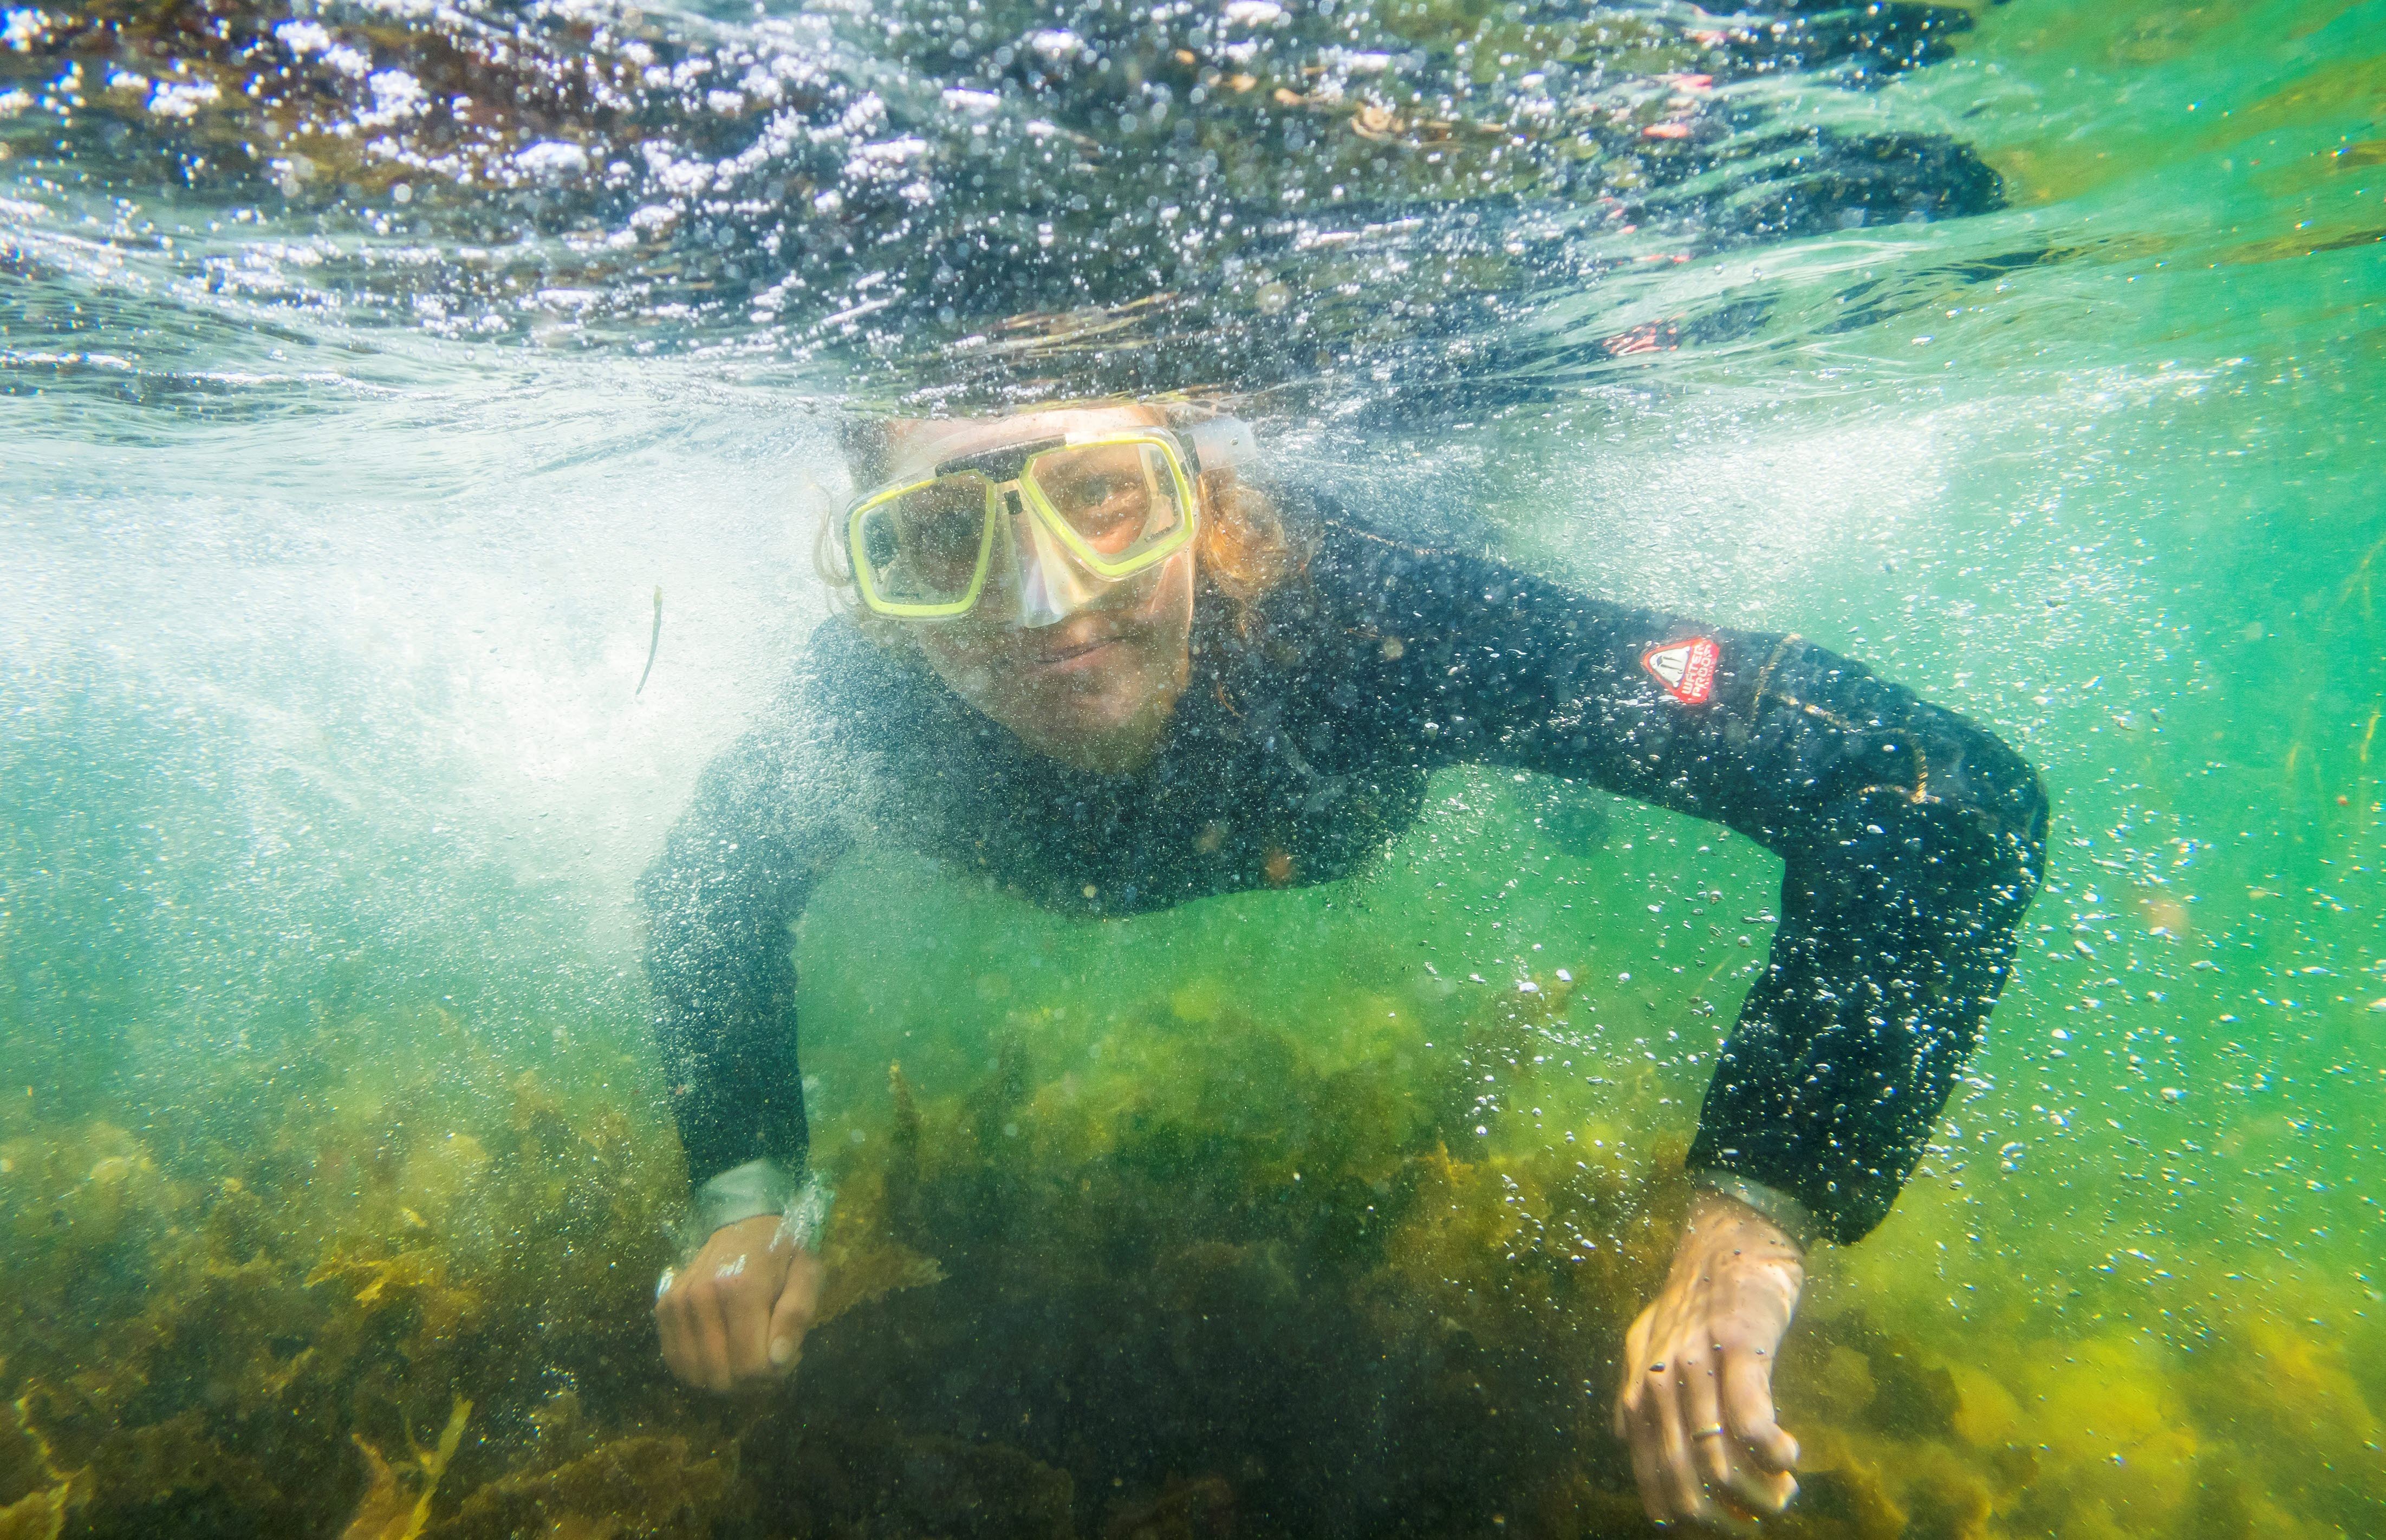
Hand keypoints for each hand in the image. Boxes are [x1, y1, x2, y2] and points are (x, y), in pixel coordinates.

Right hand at [656, 1212, 822, 1392]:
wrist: (745, 1223)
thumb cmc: (783, 1253)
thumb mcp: (808, 1274)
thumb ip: (797, 1314)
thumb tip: (778, 1358)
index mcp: (741, 1288)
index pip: (751, 1367)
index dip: (775, 1373)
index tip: (790, 1354)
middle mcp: (701, 1297)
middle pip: (722, 1378)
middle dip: (752, 1382)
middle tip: (771, 1358)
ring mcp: (677, 1303)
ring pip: (695, 1376)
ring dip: (726, 1379)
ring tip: (748, 1354)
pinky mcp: (663, 1308)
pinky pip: (675, 1362)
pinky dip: (700, 1370)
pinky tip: (723, 1351)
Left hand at [1612, 1191, 1804, 1528]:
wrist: (1730, 1234)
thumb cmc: (1697, 1295)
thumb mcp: (1648, 1338)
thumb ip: (1636, 1387)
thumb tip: (1623, 1434)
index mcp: (1639, 1392)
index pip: (1656, 1485)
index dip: (1696, 1520)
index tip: (1732, 1521)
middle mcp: (1659, 1383)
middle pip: (1688, 1488)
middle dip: (1732, 1519)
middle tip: (1766, 1508)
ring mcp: (1697, 1366)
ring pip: (1720, 1466)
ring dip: (1762, 1493)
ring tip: (1784, 1485)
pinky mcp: (1740, 1348)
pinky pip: (1753, 1426)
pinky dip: (1775, 1458)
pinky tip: (1789, 1454)